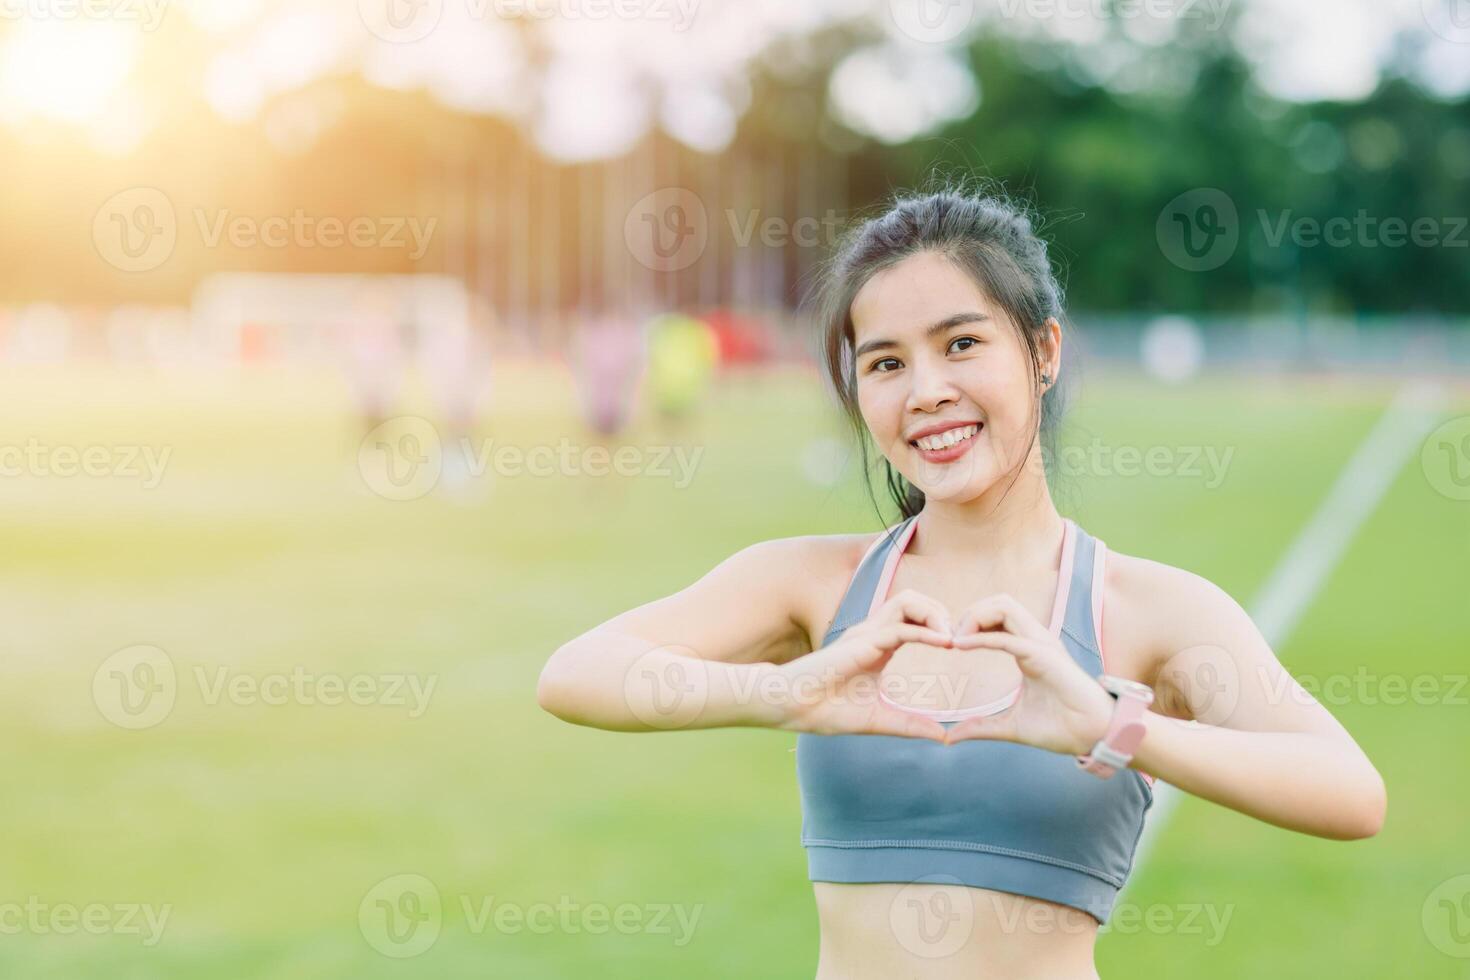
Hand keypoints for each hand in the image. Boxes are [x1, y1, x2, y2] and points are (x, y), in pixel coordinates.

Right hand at [776, 590, 954, 741]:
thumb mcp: (880, 719)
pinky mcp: (862, 643)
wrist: (793, 709)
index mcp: (878, 646)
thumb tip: (942, 737)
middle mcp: (873, 633)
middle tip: (961, 638)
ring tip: (953, 638)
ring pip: (907, 602)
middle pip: (913, 601)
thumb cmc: (826, 711)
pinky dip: (926, 632)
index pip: (914, 619)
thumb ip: (910, 724)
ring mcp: (866, 634)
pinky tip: (944, 644)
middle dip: (941, 612)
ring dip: (935, 614)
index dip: (939, 627)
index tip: (961, 648)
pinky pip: (900, 628)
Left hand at [942, 593, 1114, 753]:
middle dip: (970, 613)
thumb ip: (980, 727)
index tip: (950, 646)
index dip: (970, 624)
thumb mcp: (1010, 726)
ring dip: (974, 618)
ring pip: (1004, 607)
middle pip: (999, 602)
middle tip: (951, 639)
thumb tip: (950, 736)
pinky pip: (1007, 638)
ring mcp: (1041, 645)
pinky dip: (980, 638)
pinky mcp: (1044, 657)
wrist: (1095, 737)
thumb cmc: (1062, 727)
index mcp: (1029, 649)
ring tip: (956, 641)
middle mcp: (1036, 640)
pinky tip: (961, 647)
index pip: (998, 617)